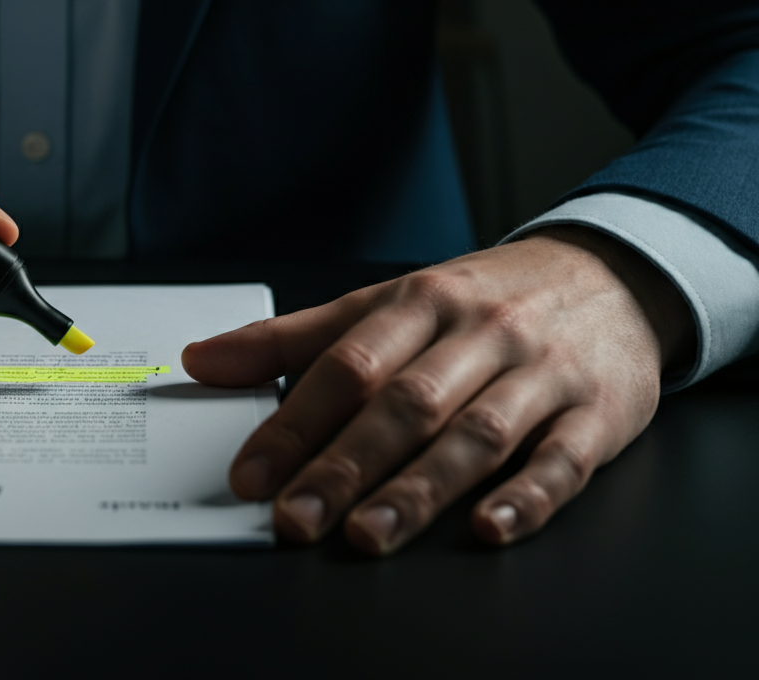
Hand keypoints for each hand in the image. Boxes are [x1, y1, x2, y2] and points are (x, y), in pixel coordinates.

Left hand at [182, 227, 693, 552]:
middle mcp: (478, 335)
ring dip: (418, 487)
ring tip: (367, 533)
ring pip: (474, 434)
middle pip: (405, 402)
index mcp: (422, 302)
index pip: (349, 363)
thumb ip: (297, 337)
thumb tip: (203, 361)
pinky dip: (527, 496)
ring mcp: (540, 374)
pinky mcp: (595, 412)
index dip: (295, 420)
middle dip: (345, 464)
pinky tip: (489, 527)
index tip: (251, 473)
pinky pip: (563, 459)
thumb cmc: (483, 297)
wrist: (606, 277)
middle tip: (296, 517)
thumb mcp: (393, 300)